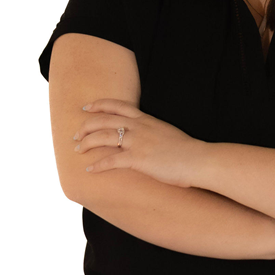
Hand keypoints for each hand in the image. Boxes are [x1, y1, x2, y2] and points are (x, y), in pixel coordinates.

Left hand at [73, 99, 205, 187]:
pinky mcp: (138, 159)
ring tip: (78, 150)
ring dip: (86, 143)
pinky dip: (98, 165)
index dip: (99, 105)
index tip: (86, 108)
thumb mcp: (167, 134)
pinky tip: (90, 170)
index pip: (117, 106)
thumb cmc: (187, 151)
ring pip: (103, 137)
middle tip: (76, 135)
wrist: (198, 160)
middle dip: (85, 126)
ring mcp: (138, 142)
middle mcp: (139, 127)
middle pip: (104, 120)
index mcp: (146, 120)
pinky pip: (111, 160)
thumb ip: (153, 132)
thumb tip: (146, 139)